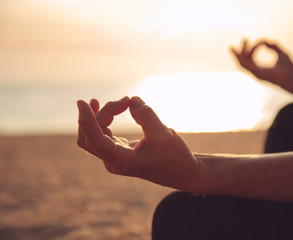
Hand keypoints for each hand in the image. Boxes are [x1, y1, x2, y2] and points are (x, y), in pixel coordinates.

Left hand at [77, 96, 201, 191]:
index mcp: (121, 161)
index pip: (94, 140)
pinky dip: (106, 119)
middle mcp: (113, 161)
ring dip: (104, 114)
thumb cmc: (175, 157)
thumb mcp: (164, 135)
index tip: (82, 102)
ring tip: (124, 102)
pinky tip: (115, 108)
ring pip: (95, 133)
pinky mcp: (119, 150)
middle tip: (125, 101)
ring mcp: (114, 156)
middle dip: (102, 113)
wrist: (182, 171)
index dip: (86, 120)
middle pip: (91, 135)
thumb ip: (147, 116)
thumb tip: (132, 100)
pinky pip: (102, 134)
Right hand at [231, 39, 292, 90]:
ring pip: (242, 64)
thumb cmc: (290, 69)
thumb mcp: (282, 53)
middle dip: (242, 50)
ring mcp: (256, 74)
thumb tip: (266, 41)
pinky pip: (245, 65)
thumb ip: (274, 46)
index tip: (262, 41)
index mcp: (262, 70)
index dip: (253, 48)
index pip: (252, 59)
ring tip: (233, 47)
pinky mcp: (257, 74)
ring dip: (238, 55)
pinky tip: (238, 52)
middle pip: (245, 61)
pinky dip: (241, 58)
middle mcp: (257, 73)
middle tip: (244, 38)